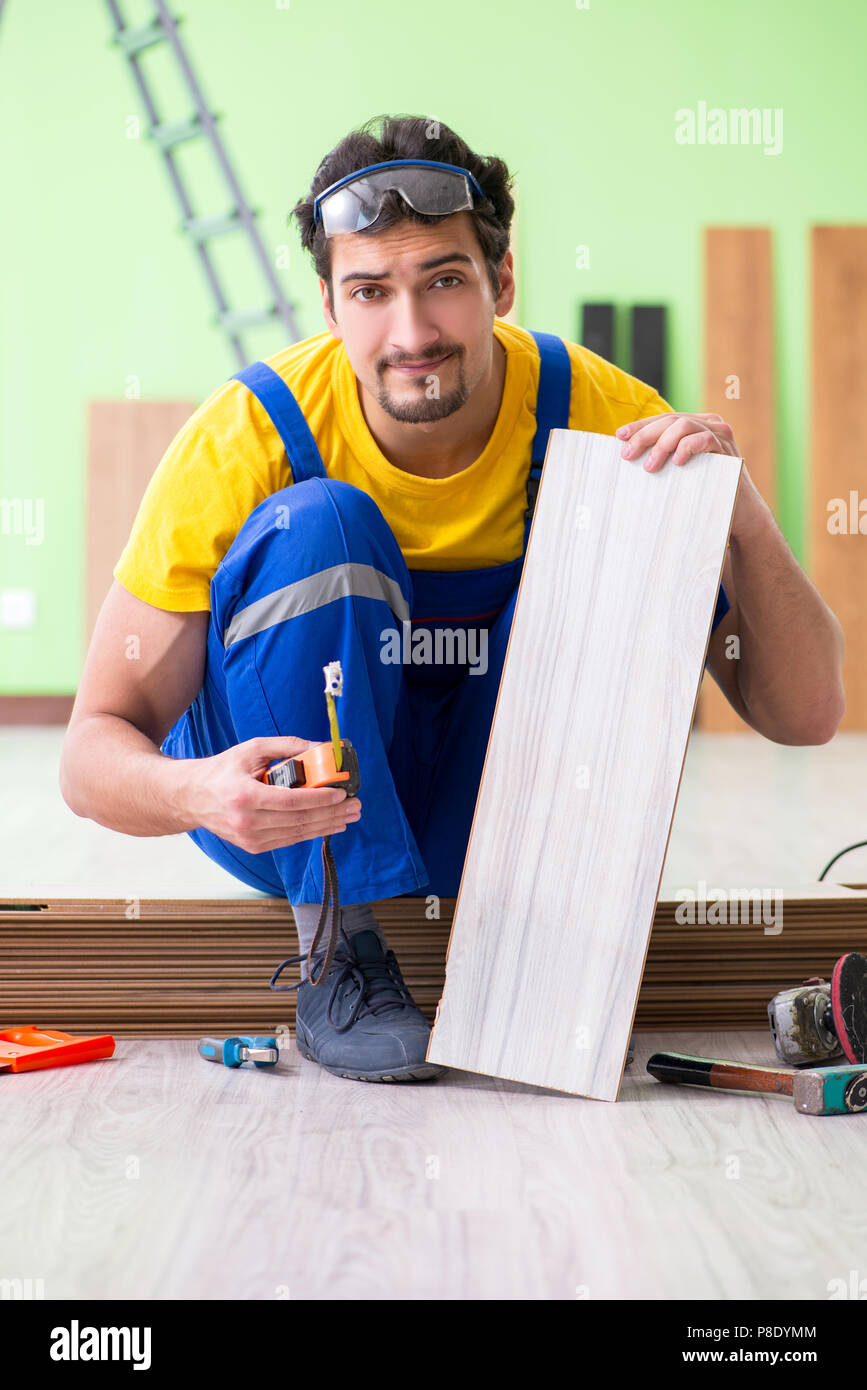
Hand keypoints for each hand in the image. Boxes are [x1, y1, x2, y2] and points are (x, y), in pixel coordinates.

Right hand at [188, 736, 360, 854]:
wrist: (192, 798)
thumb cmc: (222, 771)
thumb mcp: (252, 749)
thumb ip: (287, 746)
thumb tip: (321, 748)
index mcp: (244, 796)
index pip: (291, 802)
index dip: (319, 799)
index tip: (341, 793)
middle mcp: (246, 821)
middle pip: (299, 820)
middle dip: (332, 813)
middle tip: (355, 805)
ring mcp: (250, 838)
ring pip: (298, 833)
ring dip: (327, 825)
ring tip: (349, 815)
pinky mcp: (253, 847)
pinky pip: (289, 839)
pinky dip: (311, 832)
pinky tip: (329, 824)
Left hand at [616, 412, 765, 541]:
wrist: (740, 512)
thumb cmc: (704, 492)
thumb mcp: (681, 472)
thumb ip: (665, 459)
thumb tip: (629, 457)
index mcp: (696, 425)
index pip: (664, 419)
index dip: (641, 426)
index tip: (619, 436)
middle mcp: (709, 424)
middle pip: (670, 420)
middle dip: (645, 436)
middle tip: (628, 455)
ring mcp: (720, 435)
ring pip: (684, 425)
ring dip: (662, 444)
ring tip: (650, 466)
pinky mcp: (728, 450)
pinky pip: (705, 439)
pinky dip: (687, 447)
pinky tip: (677, 462)